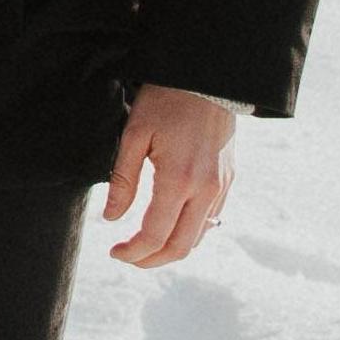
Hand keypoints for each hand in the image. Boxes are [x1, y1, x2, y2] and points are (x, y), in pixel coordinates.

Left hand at [103, 84, 236, 267]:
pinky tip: (169, 225)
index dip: (132, 252)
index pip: (154, 235)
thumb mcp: (134, 134)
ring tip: (144, 244)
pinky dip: (189, 233)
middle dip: (150, 260)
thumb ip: (123, 180)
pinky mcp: (227, 182)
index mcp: (179, 179)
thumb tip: (111, 218)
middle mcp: (205, 190)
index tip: (114, 252)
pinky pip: (211, 221)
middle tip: (127, 256)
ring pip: (198, 238)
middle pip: (180, 248)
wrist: (207, 79)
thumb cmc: (165, 101)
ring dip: (170, 249)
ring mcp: (220, 187)